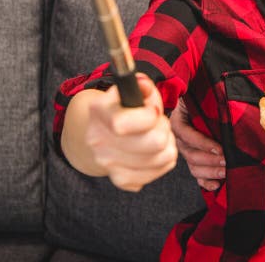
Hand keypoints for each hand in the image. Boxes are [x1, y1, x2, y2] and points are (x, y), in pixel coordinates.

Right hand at [85, 73, 177, 191]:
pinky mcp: (121, 179)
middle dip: (163, 129)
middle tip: (158, 124)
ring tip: (157, 135)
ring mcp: (107, 163)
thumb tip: (144, 85)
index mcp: (98, 111)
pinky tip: (154, 151)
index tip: (153, 111)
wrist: (107, 133)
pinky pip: (159, 171)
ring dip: (167, 145)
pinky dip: (164, 161)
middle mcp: (97, 140)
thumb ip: (143, 85)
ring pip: (161, 158)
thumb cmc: (128, 108)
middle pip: (154, 143)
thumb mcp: (136, 90)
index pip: (123, 124)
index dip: (149, 116)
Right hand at [170, 98, 225, 190]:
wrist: (201, 101)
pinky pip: (197, 174)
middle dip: (210, 160)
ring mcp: (186, 150)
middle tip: (227, 161)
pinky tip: (216, 185)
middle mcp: (180, 138)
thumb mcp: (201, 95)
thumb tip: (223, 101)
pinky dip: (206, 181)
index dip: (203, 143)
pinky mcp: (194, 160)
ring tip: (225, 172)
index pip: (186, 133)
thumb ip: (208, 100)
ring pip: (194, 166)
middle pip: (190, 153)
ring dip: (210, 171)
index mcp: (179, 120)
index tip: (220, 149)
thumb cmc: (204, 97)